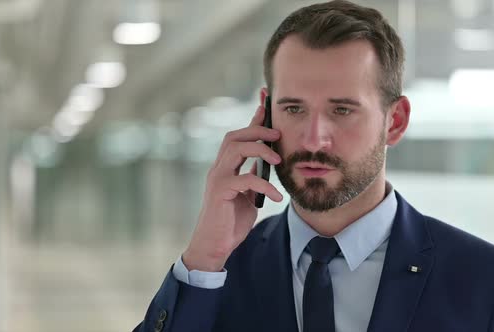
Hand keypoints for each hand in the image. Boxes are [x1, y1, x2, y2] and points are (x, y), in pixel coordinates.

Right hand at [182, 105, 282, 271]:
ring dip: (260, 149)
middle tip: (278, 134)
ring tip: (278, 161)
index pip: (238, 137)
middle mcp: (218, 169)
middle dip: (257, 129)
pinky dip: (264, 185)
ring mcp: (217, 179)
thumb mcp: (247, 197)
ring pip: (235, 149)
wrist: (215, 247)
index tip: (266, 103)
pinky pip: (245, 179)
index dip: (253, 119)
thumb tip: (264, 168)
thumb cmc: (230, 222)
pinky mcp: (220, 192)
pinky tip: (276, 197)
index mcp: (226, 168)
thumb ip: (252, 180)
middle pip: (234, 136)